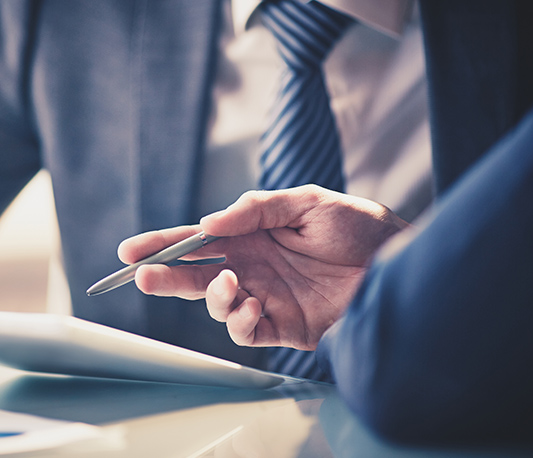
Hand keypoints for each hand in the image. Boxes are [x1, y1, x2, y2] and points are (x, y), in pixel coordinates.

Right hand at [118, 186, 408, 349]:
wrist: (401, 263)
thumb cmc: (359, 226)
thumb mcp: (307, 202)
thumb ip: (257, 209)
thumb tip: (210, 224)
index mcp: (252, 235)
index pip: (198, 240)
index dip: (164, 244)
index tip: (131, 250)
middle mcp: (252, 266)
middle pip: (195, 275)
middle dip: (166, 276)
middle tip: (143, 276)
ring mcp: (266, 296)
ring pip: (216, 305)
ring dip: (210, 297)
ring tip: (230, 283)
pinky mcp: (284, 326)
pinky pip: (246, 331)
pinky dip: (239, 321)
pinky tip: (251, 305)